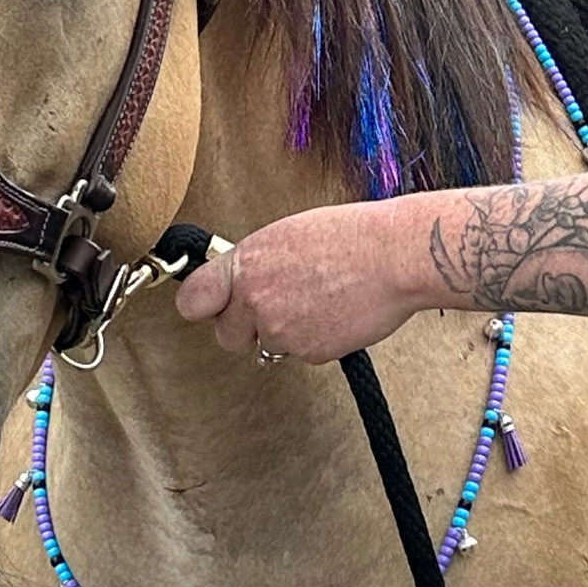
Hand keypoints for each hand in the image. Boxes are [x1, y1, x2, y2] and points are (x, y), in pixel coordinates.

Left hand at [175, 201, 429, 363]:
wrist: (394, 257)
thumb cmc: (352, 235)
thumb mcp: (290, 233)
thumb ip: (259, 263)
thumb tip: (246, 280)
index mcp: (246, 262)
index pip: (193, 299)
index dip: (203, 305)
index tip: (209, 305)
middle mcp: (255, 298)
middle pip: (226, 334)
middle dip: (245, 327)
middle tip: (275, 308)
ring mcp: (280, 330)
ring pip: (267, 345)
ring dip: (285, 331)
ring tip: (318, 302)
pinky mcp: (308, 352)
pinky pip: (300, 352)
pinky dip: (315, 339)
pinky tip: (336, 312)